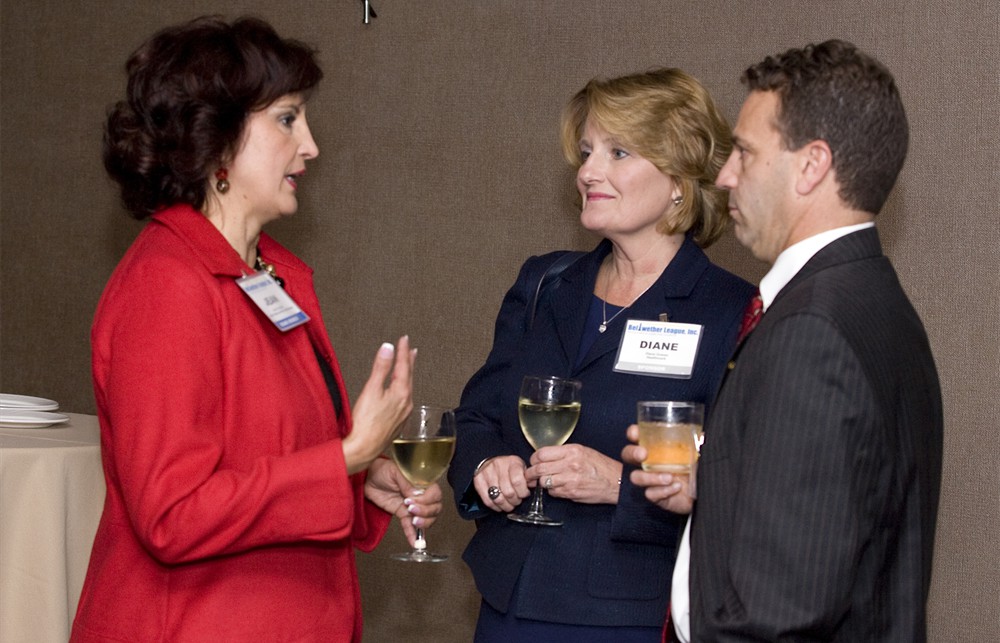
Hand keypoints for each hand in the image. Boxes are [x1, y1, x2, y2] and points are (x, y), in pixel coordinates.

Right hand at [342, 336, 415, 474]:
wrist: (364, 449)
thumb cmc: (365, 423)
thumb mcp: (371, 390)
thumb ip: (380, 368)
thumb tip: (388, 348)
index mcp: (401, 392)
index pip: (404, 365)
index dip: (403, 350)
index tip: (403, 338)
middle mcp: (407, 402)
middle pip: (410, 376)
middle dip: (409, 361)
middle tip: (410, 349)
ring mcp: (404, 413)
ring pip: (409, 388)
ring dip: (408, 374)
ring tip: (408, 365)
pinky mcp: (399, 422)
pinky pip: (405, 399)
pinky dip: (404, 388)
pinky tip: (401, 390)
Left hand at [364, 459, 442, 545]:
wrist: (367, 477)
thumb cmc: (382, 469)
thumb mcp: (395, 471)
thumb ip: (407, 482)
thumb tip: (417, 494)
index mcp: (422, 482)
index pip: (435, 494)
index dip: (427, 500)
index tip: (413, 500)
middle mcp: (420, 495)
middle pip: (435, 508)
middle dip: (426, 512)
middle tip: (411, 509)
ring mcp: (412, 505)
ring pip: (427, 518)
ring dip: (423, 523)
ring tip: (413, 521)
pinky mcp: (402, 514)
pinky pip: (410, 526)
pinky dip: (413, 535)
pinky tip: (415, 542)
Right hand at [472, 455, 530, 512]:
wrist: (491, 461)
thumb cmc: (509, 467)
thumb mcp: (521, 468)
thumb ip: (528, 477)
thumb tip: (532, 485)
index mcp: (512, 462)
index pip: (518, 481)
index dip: (523, 492)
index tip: (525, 494)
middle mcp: (498, 466)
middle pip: (508, 492)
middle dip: (515, 501)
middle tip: (517, 501)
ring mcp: (487, 473)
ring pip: (498, 498)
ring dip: (506, 506)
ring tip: (509, 505)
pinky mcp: (478, 481)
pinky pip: (487, 500)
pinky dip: (495, 507)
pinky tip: (500, 505)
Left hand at [525, 443, 622, 504]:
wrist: (616, 482)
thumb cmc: (601, 466)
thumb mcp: (583, 451)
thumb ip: (563, 453)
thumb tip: (545, 457)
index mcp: (572, 451)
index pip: (542, 454)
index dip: (534, 458)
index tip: (533, 461)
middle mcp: (570, 464)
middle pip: (539, 468)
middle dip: (531, 473)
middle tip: (529, 474)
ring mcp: (570, 480)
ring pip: (543, 482)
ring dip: (540, 483)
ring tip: (543, 481)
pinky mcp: (571, 493)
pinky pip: (553, 492)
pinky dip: (551, 491)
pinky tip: (557, 487)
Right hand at [622, 424, 693, 513]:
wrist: (704, 492)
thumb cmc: (697, 468)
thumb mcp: (697, 452)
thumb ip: (696, 443)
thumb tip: (701, 435)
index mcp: (656, 447)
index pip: (637, 437)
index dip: (633, 433)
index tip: (636, 433)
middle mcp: (649, 462)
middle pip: (628, 455)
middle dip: (632, 453)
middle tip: (643, 454)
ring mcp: (650, 479)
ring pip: (636, 477)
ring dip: (650, 477)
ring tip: (669, 477)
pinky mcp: (656, 496)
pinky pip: (651, 494)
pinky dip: (664, 490)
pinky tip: (677, 487)